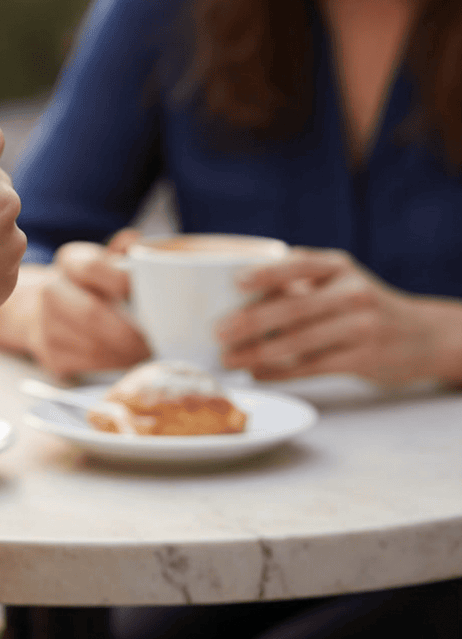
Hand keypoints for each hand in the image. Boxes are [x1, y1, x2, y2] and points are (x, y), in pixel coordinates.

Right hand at [28, 229, 150, 376]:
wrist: (41, 313)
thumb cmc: (88, 287)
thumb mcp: (105, 263)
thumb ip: (122, 254)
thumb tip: (136, 242)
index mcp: (70, 261)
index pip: (93, 267)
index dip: (123, 281)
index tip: (150, 296)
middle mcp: (51, 291)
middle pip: (91, 314)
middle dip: (129, 334)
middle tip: (155, 342)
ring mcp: (45, 325)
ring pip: (92, 346)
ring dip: (126, 354)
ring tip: (147, 353)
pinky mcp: (49, 355)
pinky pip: (88, 365)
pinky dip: (114, 365)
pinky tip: (127, 360)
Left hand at [216, 248, 461, 385]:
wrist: (422, 336)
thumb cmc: (360, 305)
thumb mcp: (338, 281)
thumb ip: (298, 283)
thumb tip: (231, 297)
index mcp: (339, 266)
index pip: (300, 264)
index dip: (267, 273)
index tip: (235, 283)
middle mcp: (353, 293)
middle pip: (294, 308)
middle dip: (250, 322)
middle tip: (217, 333)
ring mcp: (361, 327)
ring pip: (299, 343)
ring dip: (257, 353)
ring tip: (228, 359)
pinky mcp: (363, 359)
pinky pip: (311, 368)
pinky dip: (279, 372)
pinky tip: (256, 374)